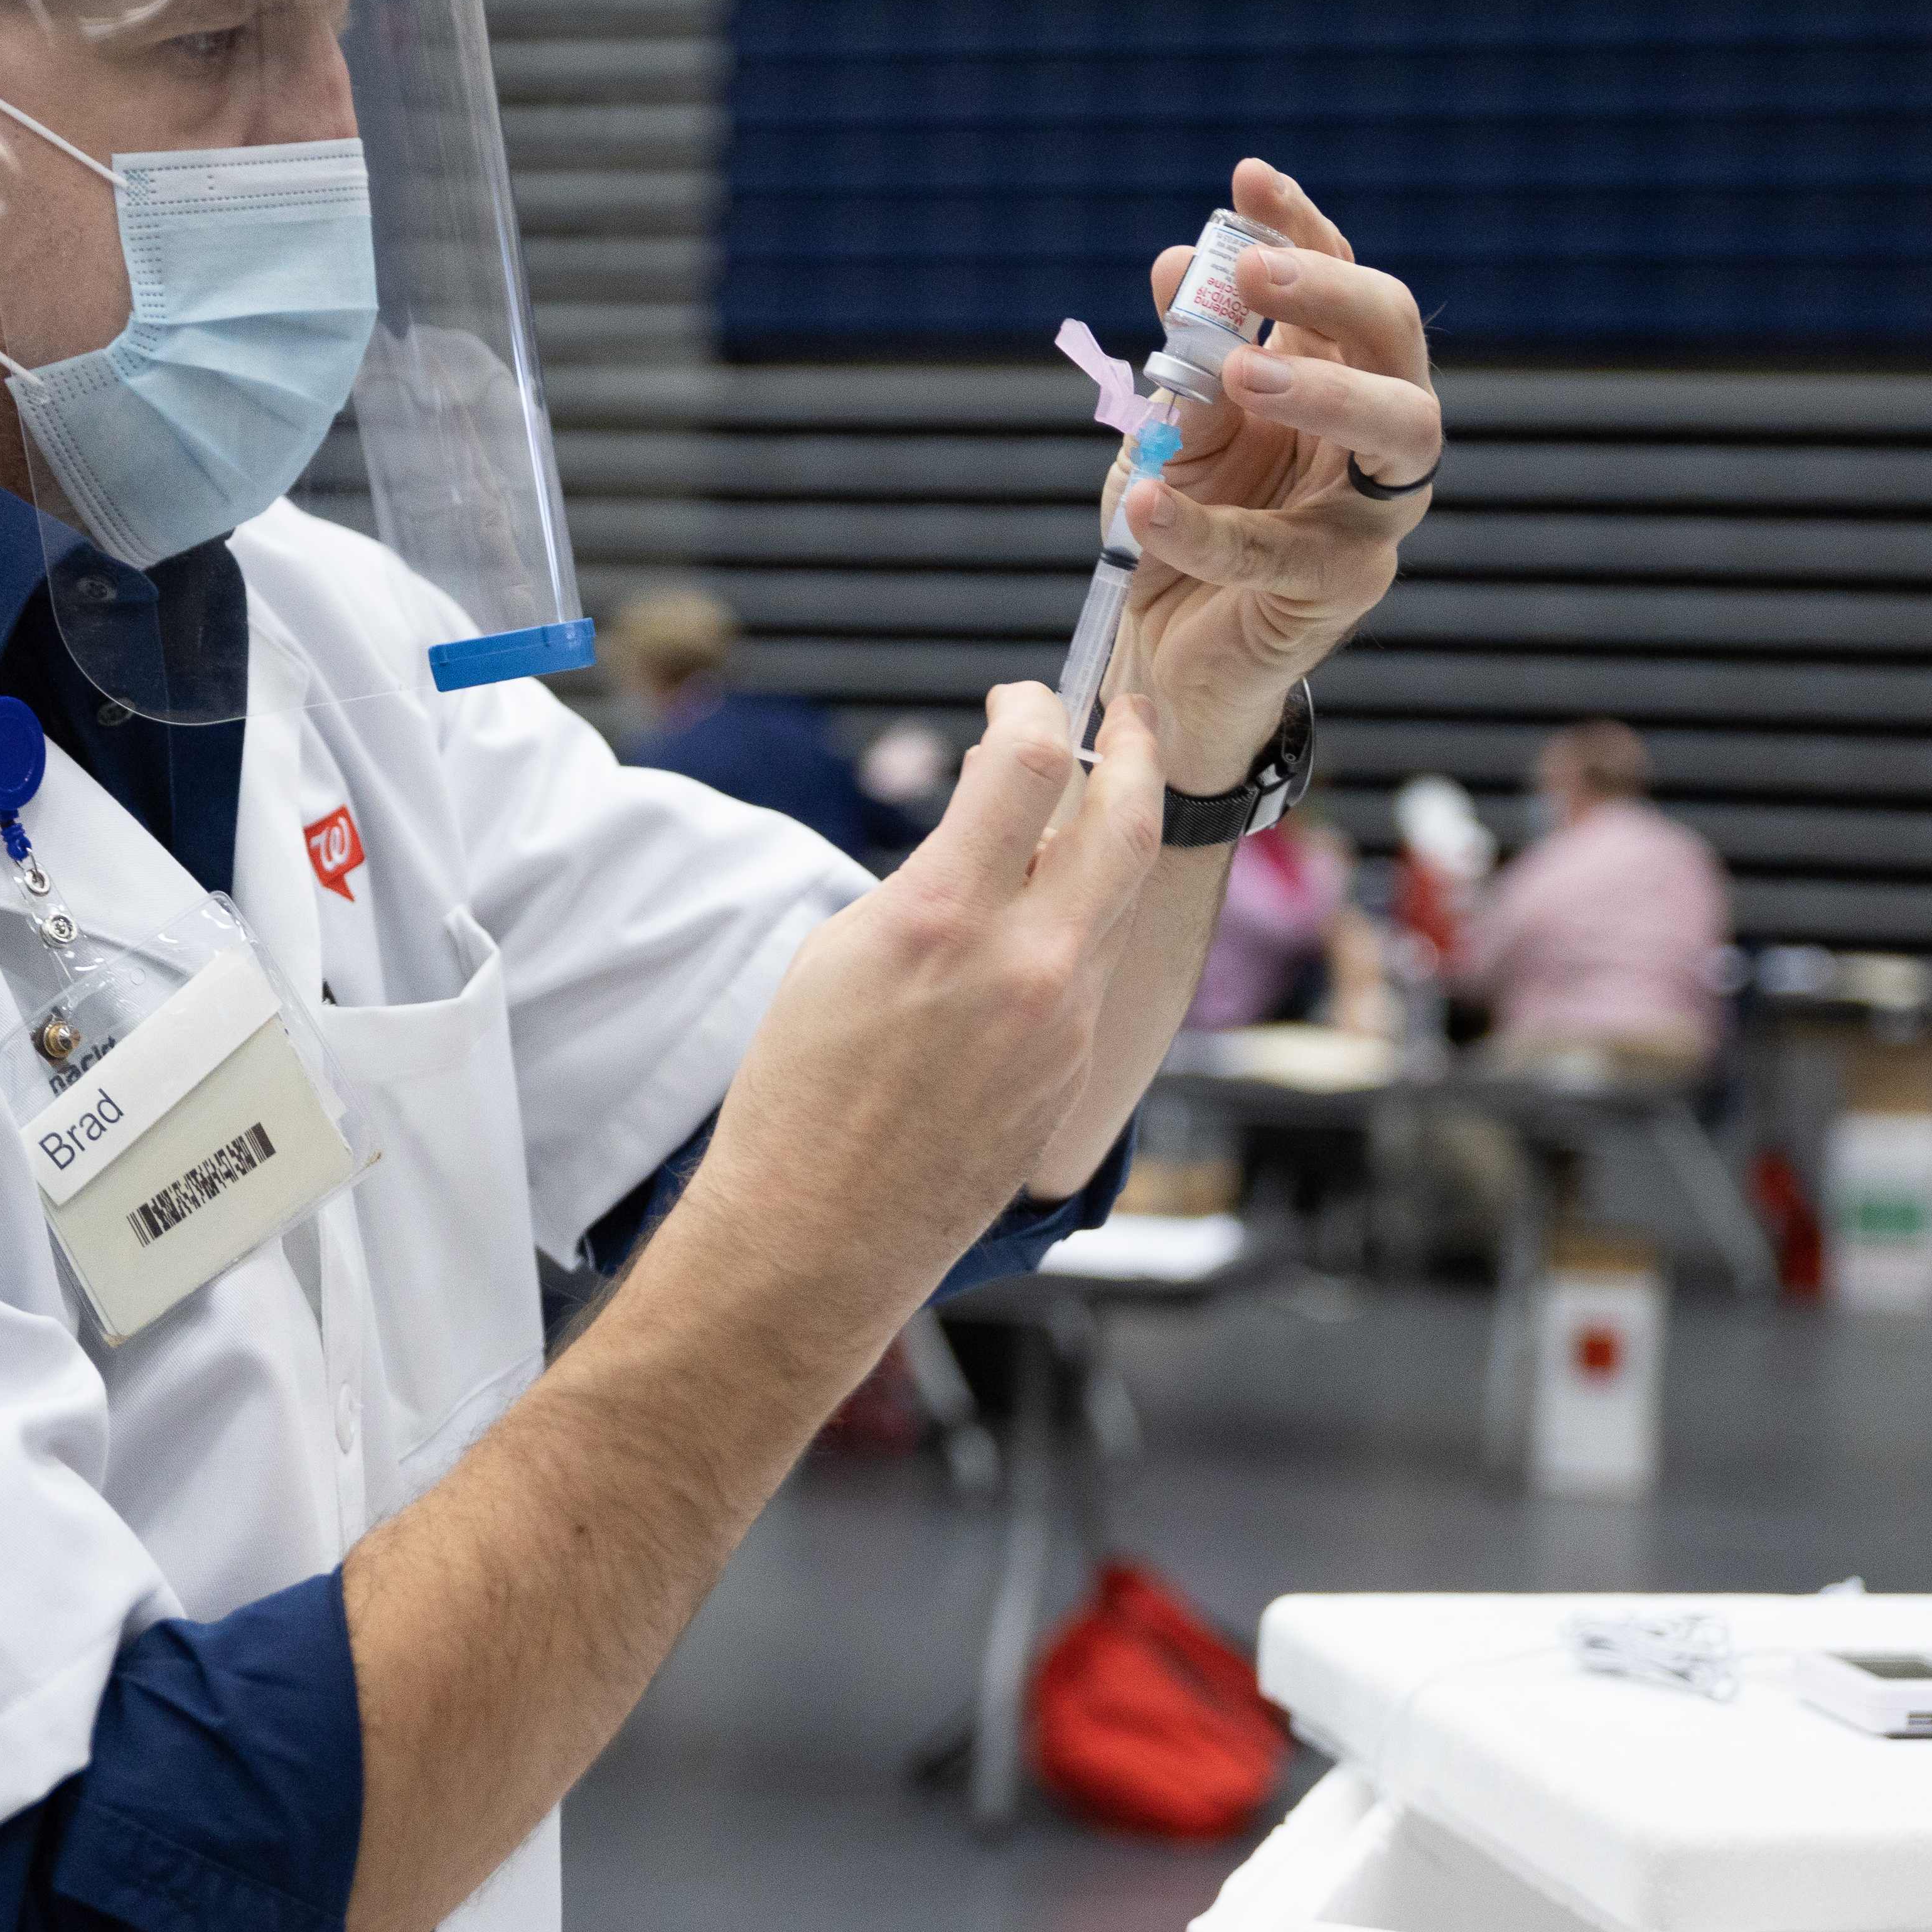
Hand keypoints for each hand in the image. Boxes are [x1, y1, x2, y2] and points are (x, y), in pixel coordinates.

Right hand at [671, 679, 1165, 1368]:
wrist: (817, 1235)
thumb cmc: (797, 1100)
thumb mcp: (839, 953)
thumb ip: (930, 879)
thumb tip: (991, 826)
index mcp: (942, 919)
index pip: (1028, 761)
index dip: (1033, 705)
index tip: (1022, 696)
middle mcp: (1023, 966)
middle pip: (1124, 820)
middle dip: (1134, 749)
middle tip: (1129, 713)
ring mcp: (1063, 1023)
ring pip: (1119, 897)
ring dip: (1112, 835)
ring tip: (1092, 801)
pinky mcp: (1074, 1070)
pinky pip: (1094, 971)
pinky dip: (1078, 923)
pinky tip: (1040, 920)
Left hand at [1112, 158, 1440, 789]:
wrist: (1160, 653)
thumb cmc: (1175, 528)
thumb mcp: (1164, 434)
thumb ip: (1177, 363)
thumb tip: (1170, 268)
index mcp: (1327, 375)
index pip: (1335, 279)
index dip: (1300, 226)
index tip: (1248, 178)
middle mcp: (1369, 434)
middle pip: (1396, 338)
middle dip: (1332, 292)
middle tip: (1253, 271)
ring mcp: (1370, 512)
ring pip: (1400, 431)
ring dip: (1325, 390)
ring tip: (1239, 373)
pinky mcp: (1343, 588)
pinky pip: (1280, 551)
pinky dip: (1206, 525)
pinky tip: (1144, 502)